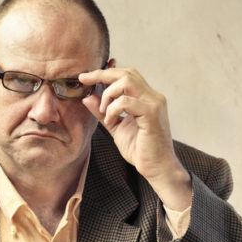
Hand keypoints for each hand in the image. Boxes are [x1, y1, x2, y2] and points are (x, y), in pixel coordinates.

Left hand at [79, 64, 191, 210]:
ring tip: (103, 111)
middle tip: (85, 80)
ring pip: (127, 81)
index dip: (105, 72)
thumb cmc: (140, 150)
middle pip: (126, 73)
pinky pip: (127, 101)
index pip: (126, 75)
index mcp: (146, 98)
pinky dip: (113, 109)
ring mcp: (154, 104)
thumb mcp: (115, 127)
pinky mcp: (152, 114)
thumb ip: (103, 112)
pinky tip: (110, 120)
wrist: (157, 168)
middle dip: (102, 74)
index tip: (85, 77)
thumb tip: (87, 97)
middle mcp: (152, 96)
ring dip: (108, 94)